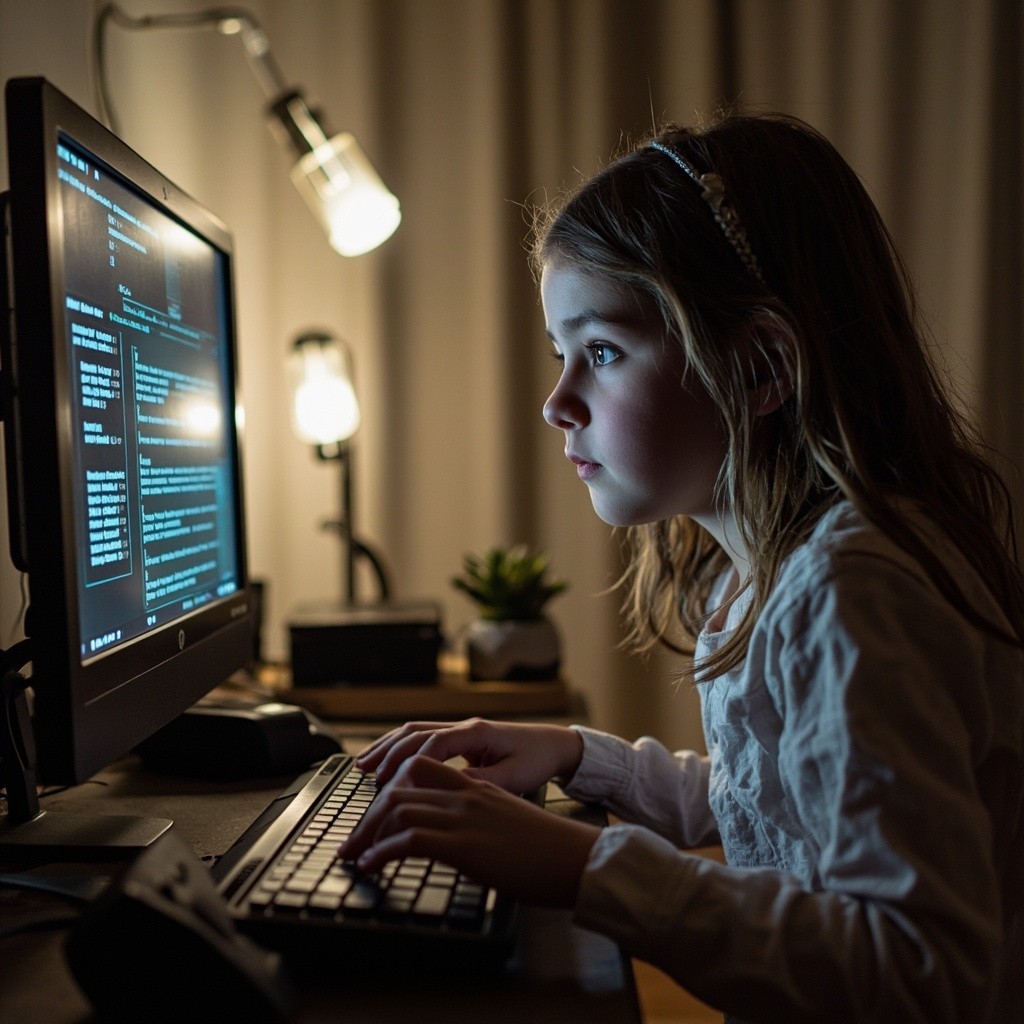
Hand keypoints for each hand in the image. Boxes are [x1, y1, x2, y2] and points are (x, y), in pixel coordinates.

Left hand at [338, 755, 598, 906]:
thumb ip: (479, 817)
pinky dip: (381, 852)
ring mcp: (463, 816)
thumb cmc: (547, 847)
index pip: (421, 765)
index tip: (371, 800)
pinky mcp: (464, 844)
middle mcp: (465, 793)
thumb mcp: (507, 819)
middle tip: (352, 839)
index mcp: (476, 786)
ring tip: (354, 855)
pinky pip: (408, 839)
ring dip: (367, 833)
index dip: (389, 779)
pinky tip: (371, 866)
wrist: (576, 857)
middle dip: (368, 813)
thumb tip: (457, 836)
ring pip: (397, 808)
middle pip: (400, 787)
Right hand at [354, 717, 583, 791]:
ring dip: (387, 747)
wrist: (554, 745)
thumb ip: (481, 783)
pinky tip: (385, 761)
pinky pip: (421, 737)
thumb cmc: (536, 761)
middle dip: (388, 753)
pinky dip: (399, 747)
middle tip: (366, 778)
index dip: (409, 762)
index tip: (391, 784)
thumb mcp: (513, 778)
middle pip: (416, 732)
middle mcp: (464, 726)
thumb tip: (447, 790)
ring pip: (414, 731)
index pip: (433, 742)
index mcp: (477, 733)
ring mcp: (459, 730)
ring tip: (362, 766)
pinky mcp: (459, 738)